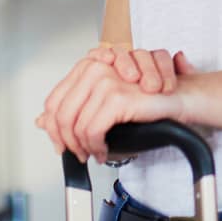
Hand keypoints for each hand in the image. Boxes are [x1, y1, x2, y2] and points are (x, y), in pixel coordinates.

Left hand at [37, 46, 197, 161]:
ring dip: (84, 147)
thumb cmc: (148, 99)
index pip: (54, 100)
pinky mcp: (118, 96)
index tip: (61, 144)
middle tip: (79, 154)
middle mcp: (94, 68)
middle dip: (67, 141)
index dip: (53, 128)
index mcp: (88, 66)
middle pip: (61, 114)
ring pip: (76, 125)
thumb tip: (41, 121)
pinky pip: (92, 130)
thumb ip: (73, 109)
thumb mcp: (104, 105)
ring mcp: (106, 79)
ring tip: (96, 153)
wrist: (179, 98)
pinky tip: (106, 151)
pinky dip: (96, 147)